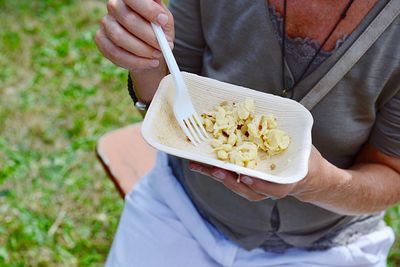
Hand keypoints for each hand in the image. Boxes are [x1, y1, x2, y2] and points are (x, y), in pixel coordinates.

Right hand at [95, 0, 173, 70]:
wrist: (148, 48)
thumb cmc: (157, 30)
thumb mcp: (164, 21)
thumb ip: (162, 16)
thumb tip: (162, 17)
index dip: (148, 9)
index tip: (163, 21)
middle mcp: (114, 6)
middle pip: (128, 19)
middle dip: (149, 36)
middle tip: (163, 46)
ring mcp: (105, 23)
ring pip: (120, 38)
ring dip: (142, 51)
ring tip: (157, 56)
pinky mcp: (101, 40)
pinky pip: (115, 54)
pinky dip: (135, 62)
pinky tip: (148, 63)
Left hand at [188, 146, 326, 201]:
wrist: (305, 173)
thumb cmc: (303, 160)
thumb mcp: (305, 151)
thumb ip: (293, 141)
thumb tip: (279, 118)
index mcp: (283, 183)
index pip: (271, 188)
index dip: (258, 184)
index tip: (245, 177)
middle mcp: (266, 188)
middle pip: (245, 187)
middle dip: (228, 179)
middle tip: (214, 170)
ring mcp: (254, 186)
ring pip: (233, 183)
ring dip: (215, 174)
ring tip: (198, 166)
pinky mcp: (245, 180)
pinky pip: (229, 177)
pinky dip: (215, 170)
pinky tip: (201, 162)